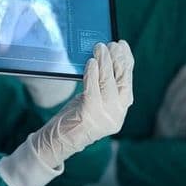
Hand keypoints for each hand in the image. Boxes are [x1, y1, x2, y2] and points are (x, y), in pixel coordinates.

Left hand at [28, 41, 133, 166]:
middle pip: (121, 81)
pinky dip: (92, 73)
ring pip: (108, 83)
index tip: (123, 46)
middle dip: (117, 59)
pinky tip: (91, 62)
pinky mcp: (90, 114)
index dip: (127, 62)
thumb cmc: (73, 119)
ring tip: (100, 47)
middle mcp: (116, 115)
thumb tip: (104, 58)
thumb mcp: (92, 102)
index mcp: (119, 112)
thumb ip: (101, 87)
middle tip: (112, 43)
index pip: (127, 83)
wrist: (57, 142)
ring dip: (104, 62)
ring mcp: (105, 116)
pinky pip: (93, 89)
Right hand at [154, 62, 185, 137]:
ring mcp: (172, 130)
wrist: (165, 169)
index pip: (170, 92)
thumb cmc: (172, 143)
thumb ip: (177, 109)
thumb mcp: (170, 124)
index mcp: (162, 114)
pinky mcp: (179, 141)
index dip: (180, 78)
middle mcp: (165, 120)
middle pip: (177, 98)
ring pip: (182, 109)